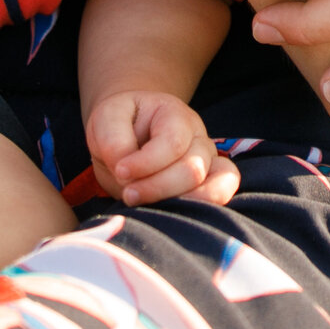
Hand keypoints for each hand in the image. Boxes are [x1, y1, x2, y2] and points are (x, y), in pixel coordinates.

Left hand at [85, 89, 238, 206]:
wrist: (127, 131)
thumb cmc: (118, 124)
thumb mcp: (106, 119)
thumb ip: (114, 141)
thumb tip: (127, 173)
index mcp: (174, 114)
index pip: (173, 143)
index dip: (146, 163)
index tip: (119, 171)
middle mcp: (198, 136)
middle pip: (192, 170)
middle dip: (156, 188)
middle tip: (128, 194)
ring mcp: (207, 160)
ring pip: (213, 187)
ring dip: (177, 203)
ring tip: (147, 206)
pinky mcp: (209, 182)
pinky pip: (223, 194)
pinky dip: (204, 208)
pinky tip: (172, 214)